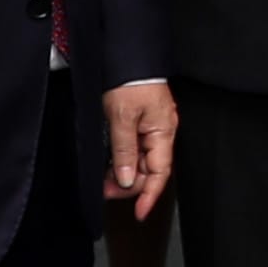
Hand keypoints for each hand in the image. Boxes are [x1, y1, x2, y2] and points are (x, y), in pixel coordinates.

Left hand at [100, 79, 177, 217]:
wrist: (127, 53)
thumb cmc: (130, 80)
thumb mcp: (122, 118)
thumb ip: (125, 151)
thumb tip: (127, 180)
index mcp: (163, 132)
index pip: (160, 173)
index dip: (150, 196)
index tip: (139, 213)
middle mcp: (160, 132)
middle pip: (149, 169)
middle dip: (129, 184)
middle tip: (105, 190)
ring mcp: (151, 127)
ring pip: (140, 160)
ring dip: (123, 173)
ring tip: (104, 180)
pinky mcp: (140, 121)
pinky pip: (134, 148)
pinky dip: (122, 159)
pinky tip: (110, 164)